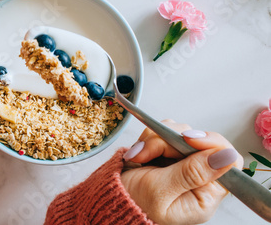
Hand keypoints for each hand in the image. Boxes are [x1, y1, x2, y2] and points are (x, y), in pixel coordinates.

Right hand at [121, 120, 242, 224]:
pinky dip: (148, 138)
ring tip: (140, 158)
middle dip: (170, 141)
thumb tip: (226, 156)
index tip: (187, 138)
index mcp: (204, 194)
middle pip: (199, 141)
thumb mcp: (161, 191)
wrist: (108, 198)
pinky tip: (138, 154)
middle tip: (148, 154)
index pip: (227, 161)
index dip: (211, 143)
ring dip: (155, 140)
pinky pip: (164, 131)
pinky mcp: (166, 152)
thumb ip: (191, 173)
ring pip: (180, 132)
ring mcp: (181, 162)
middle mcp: (197, 177)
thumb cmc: (131, 204)